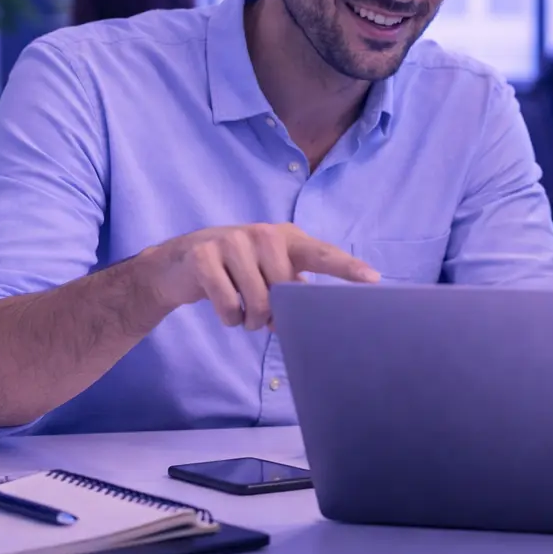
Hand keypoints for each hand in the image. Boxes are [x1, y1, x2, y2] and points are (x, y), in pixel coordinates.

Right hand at [147, 223, 379, 329]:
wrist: (179, 263)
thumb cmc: (236, 271)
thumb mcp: (268, 273)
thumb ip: (294, 287)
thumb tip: (316, 314)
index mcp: (287, 238)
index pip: (322, 253)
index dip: (347, 267)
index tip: (373, 279)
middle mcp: (263, 233)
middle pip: (285, 290)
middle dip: (274, 313)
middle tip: (263, 314)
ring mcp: (232, 241)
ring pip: (257, 301)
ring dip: (250, 319)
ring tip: (243, 313)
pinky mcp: (204, 255)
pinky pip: (228, 305)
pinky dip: (228, 318)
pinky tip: (224, 308)